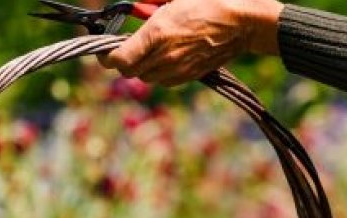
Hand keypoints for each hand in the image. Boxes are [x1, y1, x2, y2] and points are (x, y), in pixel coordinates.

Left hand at [98, 0, 282, 86]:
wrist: (240, 23)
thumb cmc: (207, 2)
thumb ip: (146, 5)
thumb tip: (132, 8)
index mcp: (156, 34)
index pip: (119, 60)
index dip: (106, 57)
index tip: (105, 50)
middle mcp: (164, 57)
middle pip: (129, 72)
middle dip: (124, 61)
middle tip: (127, 47)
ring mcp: (177, 70)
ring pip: (146, 78)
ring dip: (142, 66)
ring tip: (150, 50)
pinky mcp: (189, 77)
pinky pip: (164, 81)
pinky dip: (159, 72)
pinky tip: (166, 57)